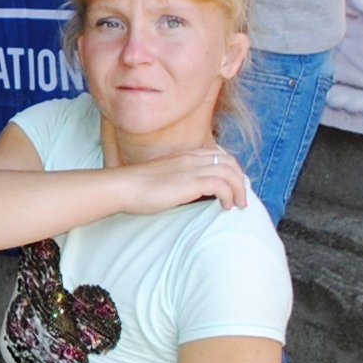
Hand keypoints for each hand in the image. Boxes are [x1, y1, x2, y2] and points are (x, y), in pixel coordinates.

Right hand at [108, 146, 250, 215]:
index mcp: (185, 155)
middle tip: (240, 198)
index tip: (232, 188)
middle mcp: (192, 158)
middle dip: (240, 180)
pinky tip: (225, 207)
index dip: (231, 171)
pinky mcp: (190, 182)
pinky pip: (221, 185)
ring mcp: (191, 169)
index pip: (220, 155)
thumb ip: (179, 180)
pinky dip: (229, 196)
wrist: (122, 187)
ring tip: (237, 205)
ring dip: (239, 190)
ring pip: (230, 172)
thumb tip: (191, 194)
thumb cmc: (137, 188)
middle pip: (230, 162)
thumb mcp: (164, 178)